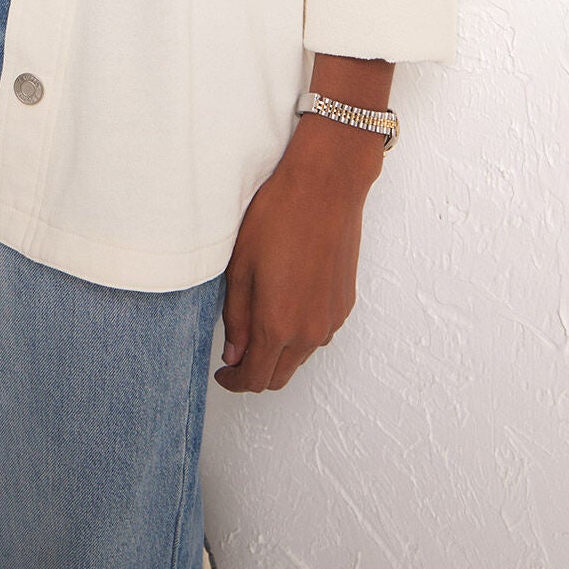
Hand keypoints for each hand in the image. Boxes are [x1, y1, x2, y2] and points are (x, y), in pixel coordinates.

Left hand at [214, 115, 383, 393]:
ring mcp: (331, 320)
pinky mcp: (345, 304)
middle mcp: (309, 332)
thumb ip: (236, 317)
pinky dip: (299, 333)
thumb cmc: (277, 218)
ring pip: (300, 357)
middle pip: (279, 376)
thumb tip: (234, 353)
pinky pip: (318, 334)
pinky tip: (285, 303)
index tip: (222, 372)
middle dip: (255, 372)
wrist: (326, 187)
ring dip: (278, 352)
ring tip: (258, 320)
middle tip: (235, 351)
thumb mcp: (240, 267)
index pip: (255, 379)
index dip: (234, 381)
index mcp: (278, 326)